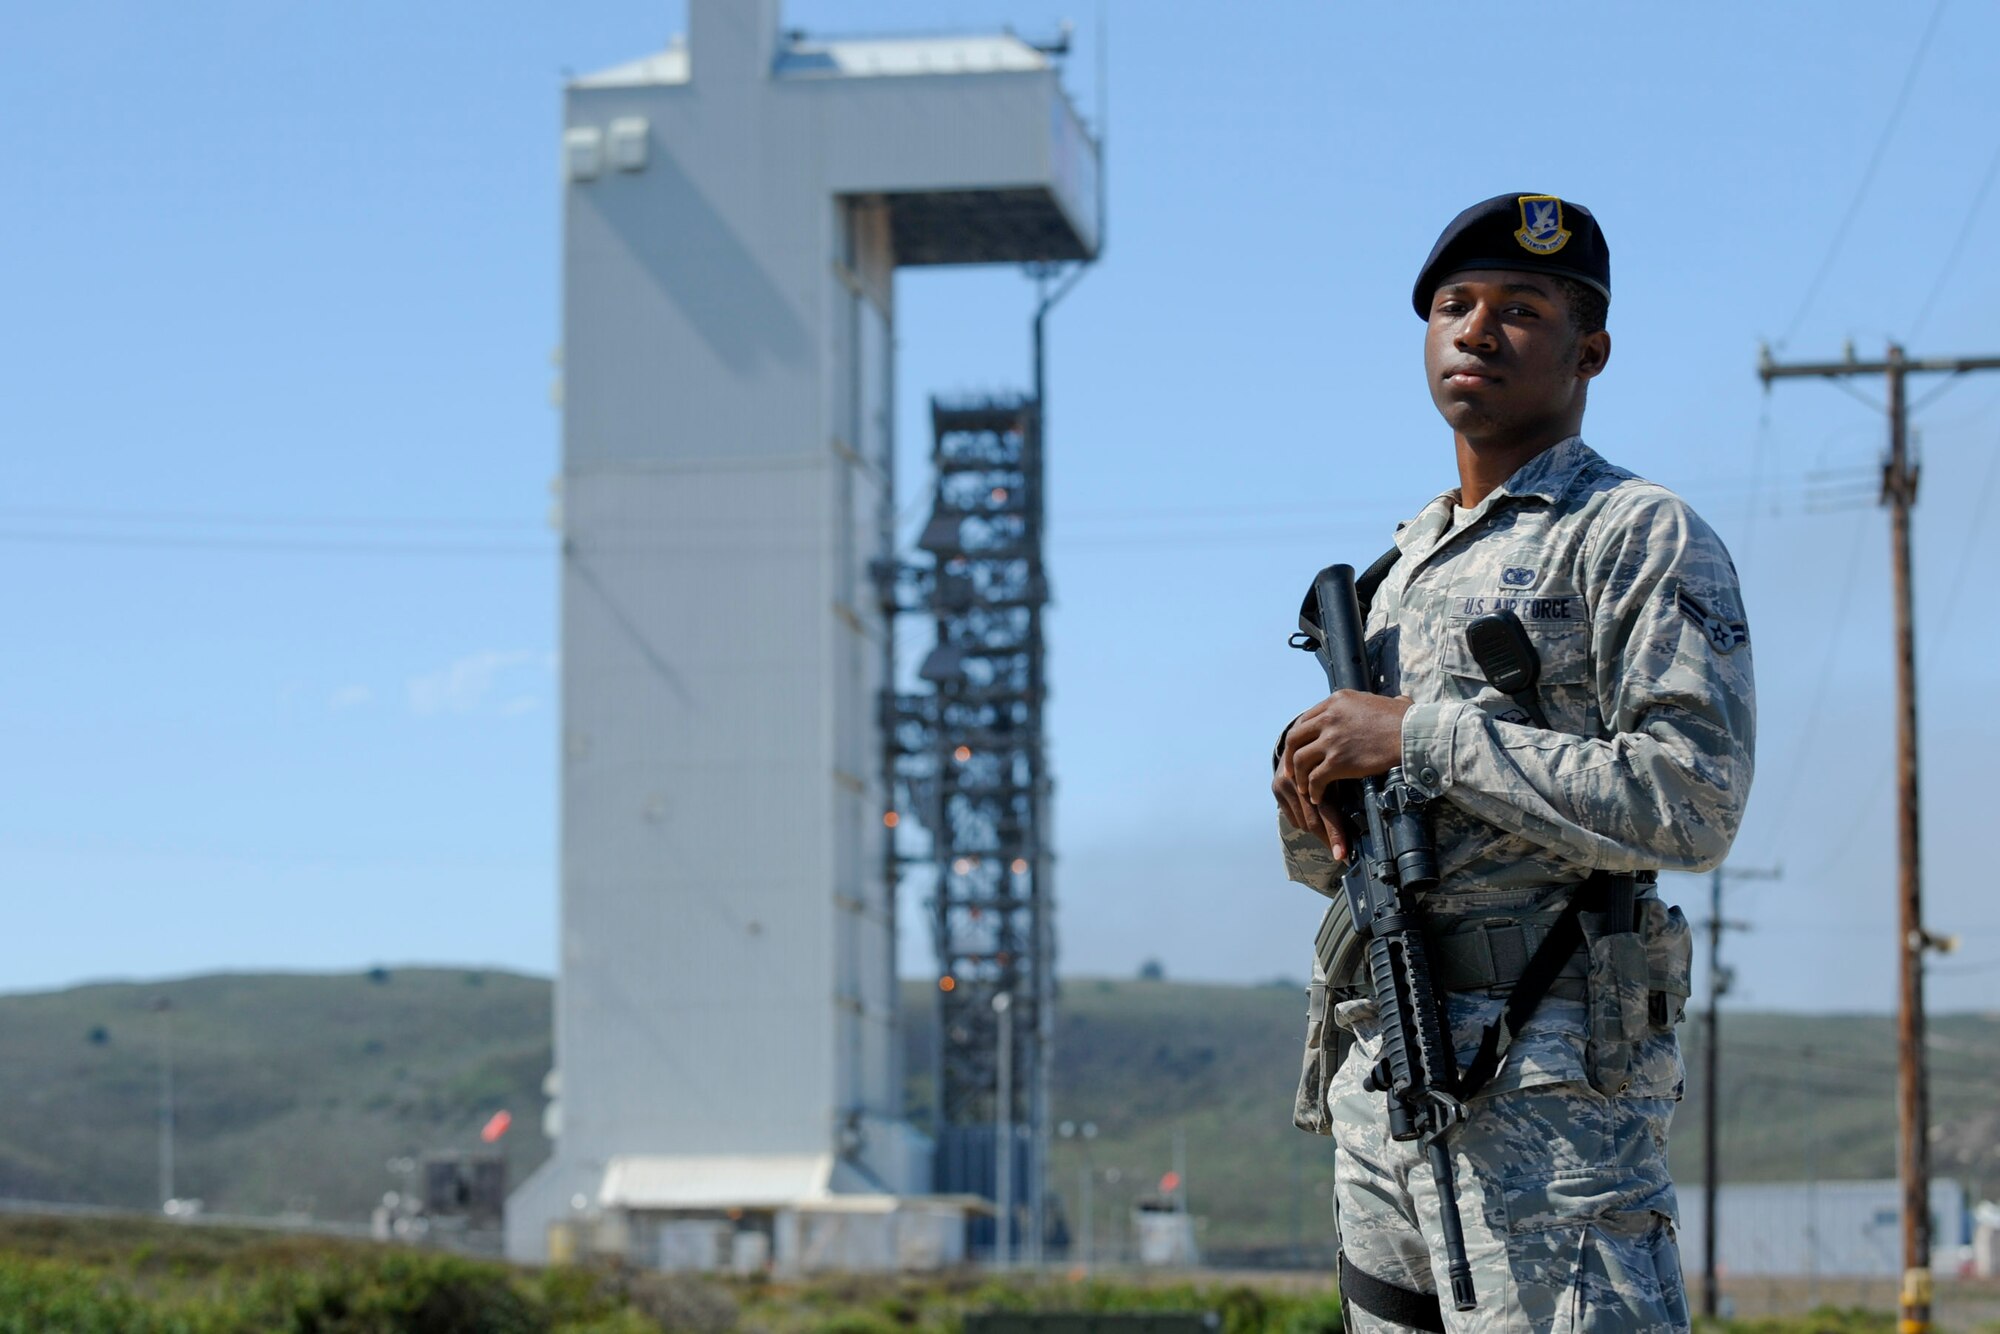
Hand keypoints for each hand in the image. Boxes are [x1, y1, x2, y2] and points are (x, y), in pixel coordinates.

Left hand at [1272, 691, 1414, 858]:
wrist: (1413, 735)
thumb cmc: (1407, 720)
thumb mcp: (1385, 700)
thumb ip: (1379, 702)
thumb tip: (1398, 701)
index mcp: (1336, 701)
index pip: (1305, 719)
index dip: (1298, 737)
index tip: (1298, 749)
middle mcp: (1329, 717)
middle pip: (1295, 738)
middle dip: (1290, 757)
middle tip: (1292, 771)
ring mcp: (1331, 740)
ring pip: (1300, 760)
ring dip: (1299, 777)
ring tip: (1304, 788)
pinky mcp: (1338, 762)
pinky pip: (1315, 779)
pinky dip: (1313, 791)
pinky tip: (1317, 798)